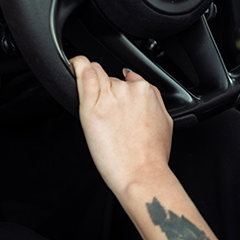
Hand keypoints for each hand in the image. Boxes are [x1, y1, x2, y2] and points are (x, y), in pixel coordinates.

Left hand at [72, 56, 173, 192]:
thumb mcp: (165, 120)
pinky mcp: (91, 107)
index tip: (114, 97)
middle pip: (110, 78)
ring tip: (90, 97)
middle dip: (107, 89)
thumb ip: (154, 97)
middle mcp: (128, 90)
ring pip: (95, 73)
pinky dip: (77, 66)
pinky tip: (74, 65)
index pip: (127, 77)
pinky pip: (83, 75)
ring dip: (91, 79)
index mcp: (146, 91)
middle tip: (107, 113)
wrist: (142, 174)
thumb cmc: (153, 156)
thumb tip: (137, 81)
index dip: (119, 88)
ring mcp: (109, 97)